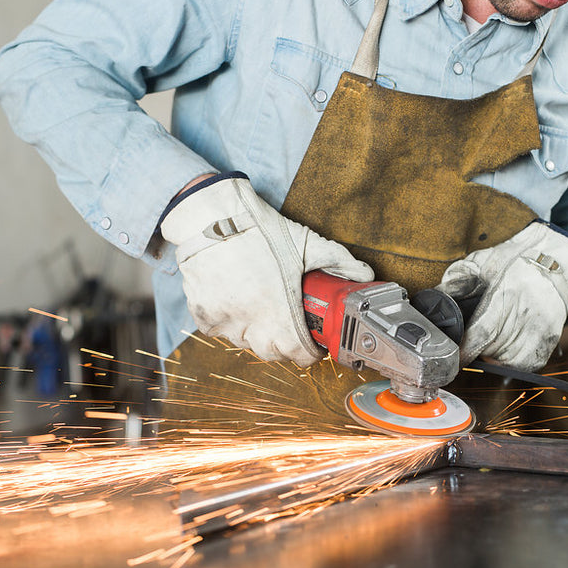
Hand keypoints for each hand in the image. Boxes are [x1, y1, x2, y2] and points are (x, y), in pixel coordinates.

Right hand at [161, 174, 373, 365]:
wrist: (211, 214)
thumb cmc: (258, 229)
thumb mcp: (306, 243)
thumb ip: (339, 261)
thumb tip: (365, 274)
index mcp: (279, 310)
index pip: (297, 354)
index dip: (310, 353)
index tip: (314, 346)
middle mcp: (250, 320)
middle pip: (271, 353)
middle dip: (285, 346)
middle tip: (292, 329)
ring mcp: (224, 318)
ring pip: (243, 342)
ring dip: (256, 334)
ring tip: (264, 312)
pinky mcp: (202, 310)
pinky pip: (217, 329)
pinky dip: (227, 323)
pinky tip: (236, 304)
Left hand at [436, 223, 567, 371]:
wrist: (553, 264)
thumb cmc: (513, 263)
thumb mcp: (482, 263)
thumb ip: (457, 281)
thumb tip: (435, 301)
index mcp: (506, 293)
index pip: (482, 333)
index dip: (465, 351)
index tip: (453, 359)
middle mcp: (527, 313)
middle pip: (491, 350)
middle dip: (475, 350)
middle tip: (470, 339)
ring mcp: (541, 329)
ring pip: (506, 361)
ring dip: (492, 356)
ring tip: (491, 337)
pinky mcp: (550, 340)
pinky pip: (523, 366)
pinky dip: (510, 361)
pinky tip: (505, 346)